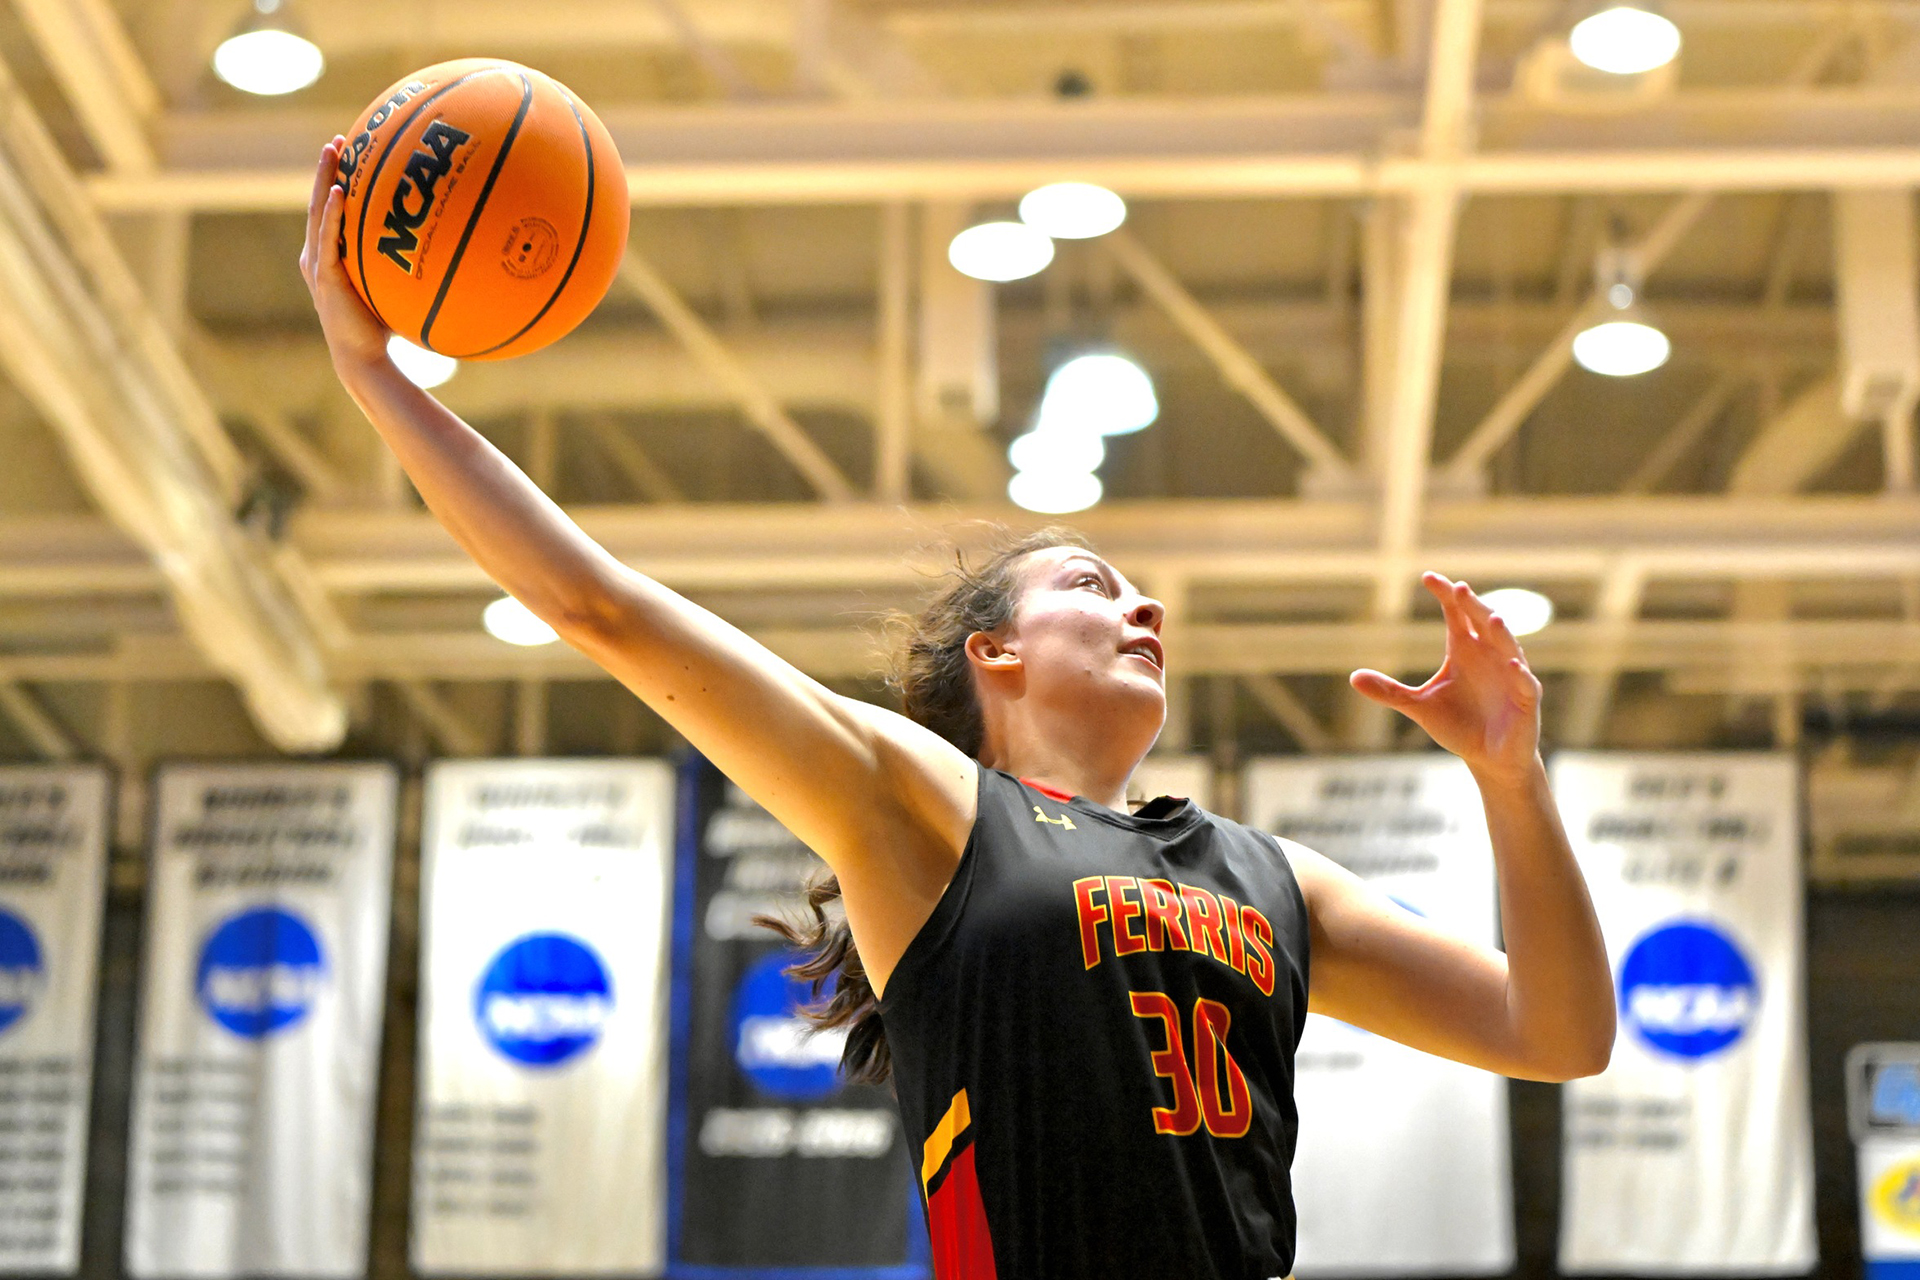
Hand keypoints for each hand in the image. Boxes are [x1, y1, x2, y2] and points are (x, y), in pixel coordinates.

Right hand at [297, 137, 390, 373]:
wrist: (364, 359)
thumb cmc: (382, 329)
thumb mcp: (394, 288)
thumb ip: (407, 265)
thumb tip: (447, 248)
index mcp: (330, 257)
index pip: (330, 212)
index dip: (335, 181)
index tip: (347, 152)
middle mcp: (318, 256)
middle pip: (320, 203)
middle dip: (327, 170)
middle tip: (336, 140)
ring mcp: (318, 265)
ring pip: (319, 213)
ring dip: (324, 179)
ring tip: (333, 151)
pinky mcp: (325, 277)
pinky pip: (328, 239)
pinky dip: (332, 214)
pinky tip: (337, 191)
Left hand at [1350, 573, 1543, 782]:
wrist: (1490, 758)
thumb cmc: (1458, 725)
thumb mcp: (1419, 706)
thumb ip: (1390, 691)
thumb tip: (1353, 677)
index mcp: (1465, 649)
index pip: (1456, 615)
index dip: (1445, 595)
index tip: (1427, 577)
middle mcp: (1490, 655)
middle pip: (1482, 622)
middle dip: (1472, 606)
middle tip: (1458, 589)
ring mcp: (1512, 676)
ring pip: (1509, 647)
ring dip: (1501, 633)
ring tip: (1491, 617)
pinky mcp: (1526, 701)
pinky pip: (1526, 684)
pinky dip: (1520, 675)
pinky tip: (1514, 665)